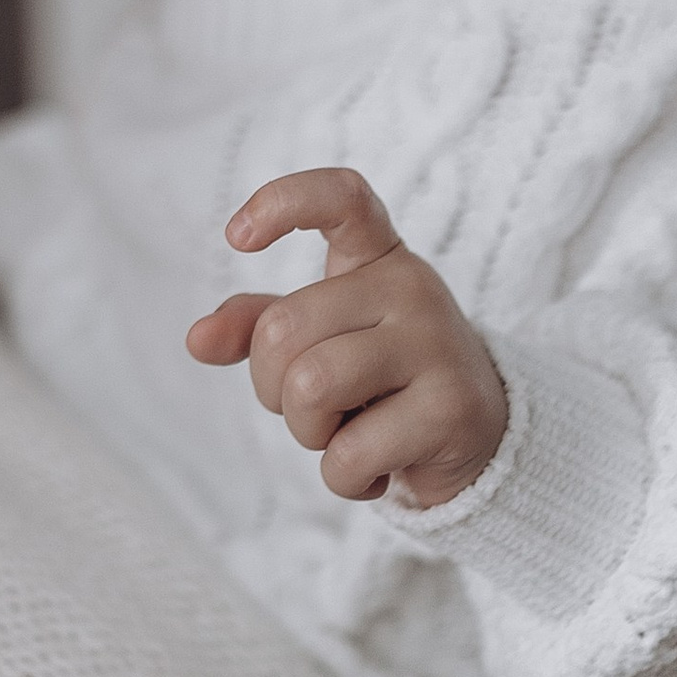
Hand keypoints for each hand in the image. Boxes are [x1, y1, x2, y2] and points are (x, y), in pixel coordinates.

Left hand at [186, 166, 507, 508]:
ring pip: (310, 387)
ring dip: (308, 433)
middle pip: (283, 329)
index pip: (341, 198)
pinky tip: (378, 469)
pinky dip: (344, 479)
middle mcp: (412, 287)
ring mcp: (437, 343)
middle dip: (273, 389)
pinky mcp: (452, 408)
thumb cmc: (382, 384)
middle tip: (320, 408)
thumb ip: (256, 331)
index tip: (235, 237)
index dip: (283, 202)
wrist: (478, 441)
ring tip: (347, 435)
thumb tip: (198, 339)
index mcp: (378, 259)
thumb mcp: (320, 345)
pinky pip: (348, 454)